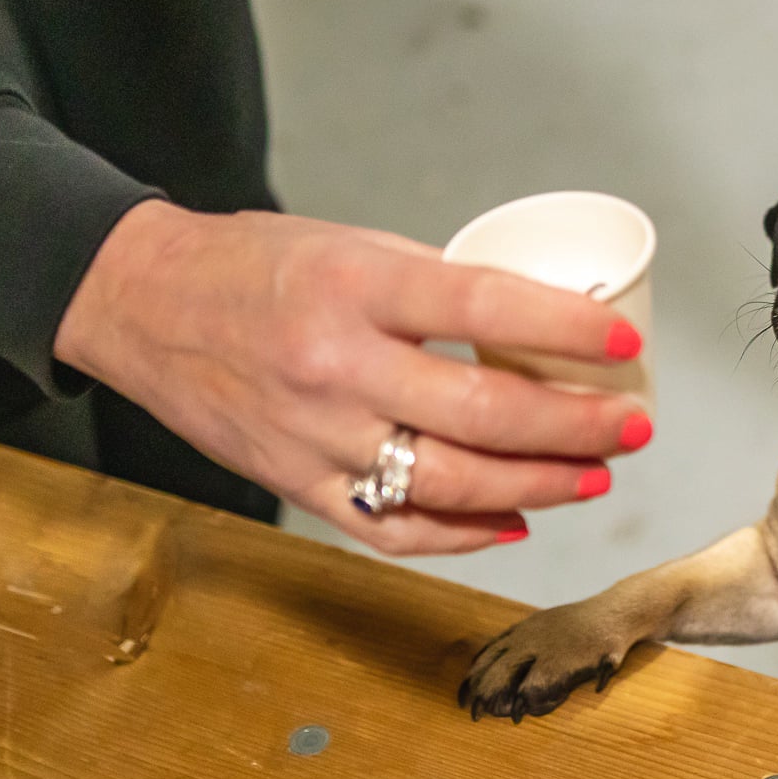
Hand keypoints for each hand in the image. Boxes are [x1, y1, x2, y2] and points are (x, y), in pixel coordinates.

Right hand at [54, 201, 651, 555]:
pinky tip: (516, 520)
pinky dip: (464, 532)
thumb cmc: (260, 267)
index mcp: (354, 287)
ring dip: (539, 487)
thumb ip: (441, 290)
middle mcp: (334, 366)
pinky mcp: (297, 485)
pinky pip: (394, 528)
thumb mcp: (356, 247)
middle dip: (576, 427)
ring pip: (449, 482)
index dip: (565, 331)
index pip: (483, 308)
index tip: (626, 345)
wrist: (144, 303)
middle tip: (633, 426)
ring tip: (594, 475)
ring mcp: (314, 436)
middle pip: (481, 414)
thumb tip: (545, 328)